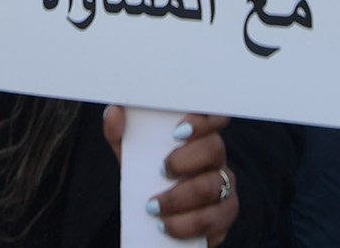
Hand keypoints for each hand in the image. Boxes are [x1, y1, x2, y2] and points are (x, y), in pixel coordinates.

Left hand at [103, 109, 238, 244]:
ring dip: (179, 198)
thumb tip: (114, 113)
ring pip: (212, 187)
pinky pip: (212, 221)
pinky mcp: (223, 217)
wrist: (154, 218)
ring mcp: (225, 188)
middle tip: (161, 170)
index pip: (213, 117)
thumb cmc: (148, 177)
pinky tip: (165, 226)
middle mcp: (216, 159)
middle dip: (185, 160)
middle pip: (214, 148)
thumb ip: (119, 133)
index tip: (178, 131)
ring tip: (153, 207)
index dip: (203, 120)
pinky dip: (186, 225)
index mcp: (198, 136)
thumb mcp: (131, 155)